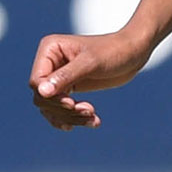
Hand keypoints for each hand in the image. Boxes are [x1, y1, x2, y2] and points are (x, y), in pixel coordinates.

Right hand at [27, 32, 146, 130]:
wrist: (134, 52)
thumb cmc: (113, 51)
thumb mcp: (91, 63)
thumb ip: (66, 76)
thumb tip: (41, 92)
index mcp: (50, 49)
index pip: (37, 82)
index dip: (51, 97)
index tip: (71, 104)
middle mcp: (50, 62)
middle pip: (42, 98)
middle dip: (63, 109)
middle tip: (88, 111)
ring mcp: (58, 76)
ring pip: (51, 107)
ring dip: (70, 116)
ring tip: (92, 117)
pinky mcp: (69, 88)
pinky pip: (62, 110)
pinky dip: (75, 118)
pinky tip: (92, 122)